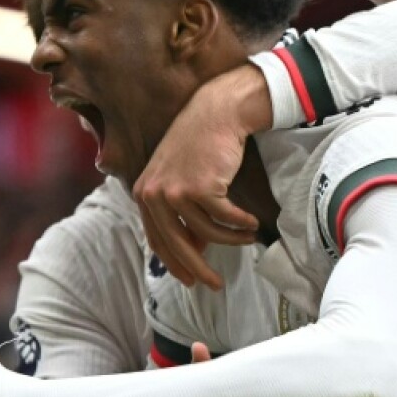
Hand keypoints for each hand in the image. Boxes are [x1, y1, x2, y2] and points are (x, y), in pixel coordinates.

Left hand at [134, 64, 270, 288]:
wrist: (215, 112)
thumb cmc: (199, 146)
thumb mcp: (179, 180)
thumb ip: (179, 213)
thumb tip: (193, 249)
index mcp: (144, 194)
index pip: (158, 240)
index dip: (175, 263)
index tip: (190, 280)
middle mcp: (154, 194)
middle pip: (178, 245)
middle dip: (198, 269)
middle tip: (215, 285)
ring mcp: (176, 190)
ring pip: (207, 232)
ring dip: (231, 240)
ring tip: (247, 238)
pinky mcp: (201, 187)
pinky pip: (225, 218)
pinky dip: (241, 224)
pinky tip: (252, 224)